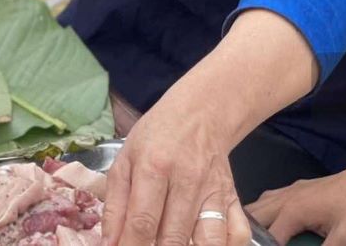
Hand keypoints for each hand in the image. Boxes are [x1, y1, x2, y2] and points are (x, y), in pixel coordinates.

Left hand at [102, 97, 248, 245]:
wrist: (200, 113)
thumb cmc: (157, 136)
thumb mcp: (125, 159)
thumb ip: (115, 205)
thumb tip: (108, 244)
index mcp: (155, 167)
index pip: (142, 222)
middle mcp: (188, 181)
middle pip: (174, 238)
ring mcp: (214, 192)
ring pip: (209, 241)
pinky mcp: (233, 198)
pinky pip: (237, 234)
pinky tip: (202, 244)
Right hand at [245, 157, 345, 245]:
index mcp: (293, 211)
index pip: (267, 238)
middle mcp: (284, 199)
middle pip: (252, 217)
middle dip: (248, 235)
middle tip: (249, 243)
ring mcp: (288, 191)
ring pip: (256, 205)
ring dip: (251, 222)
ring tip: (251, 237)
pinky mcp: (295, 188)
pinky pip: (267, 199)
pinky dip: (259, 212)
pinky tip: (264, 221)